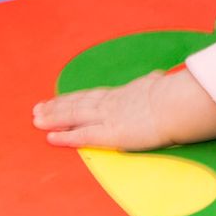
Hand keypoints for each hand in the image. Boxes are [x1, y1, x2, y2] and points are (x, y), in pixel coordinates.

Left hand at [33, 68, 215, 150]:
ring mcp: (109, 117)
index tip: (59, 98)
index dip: (75, 98)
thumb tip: (161, 77)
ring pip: (74, 116)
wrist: (179, 103)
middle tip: (37, 109)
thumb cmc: (176, 95)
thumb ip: (157, 83)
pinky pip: (83, 135)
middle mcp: (112, 103)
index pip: (93, 96)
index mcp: (125, 93)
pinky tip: (50, 138)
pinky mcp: (111, 134)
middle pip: (78, 103)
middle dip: (57, 106)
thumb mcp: (162, 84)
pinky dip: (65, 137)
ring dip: (53, 118)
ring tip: (35, 120)